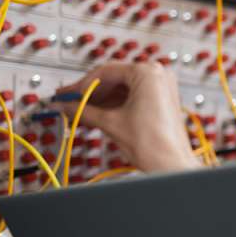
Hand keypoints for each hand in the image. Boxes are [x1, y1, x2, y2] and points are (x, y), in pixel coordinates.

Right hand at [53, 62, 199, 173]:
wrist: (172, 165)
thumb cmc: (154, 145)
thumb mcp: (110, 123)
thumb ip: (82, 110)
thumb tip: (63, 105)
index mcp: (148, 73)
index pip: (105, 71)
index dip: (82, 85)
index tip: (67, 94)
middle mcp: (157, 75)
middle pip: (113, 78)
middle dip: (89, 93)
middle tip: (68, 101)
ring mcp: (160, 87)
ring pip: (121, 89)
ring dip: (99, 100)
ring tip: (78, 110)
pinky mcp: (160, 100)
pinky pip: (131, 97)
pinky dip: (113, 105)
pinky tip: (94, 114)